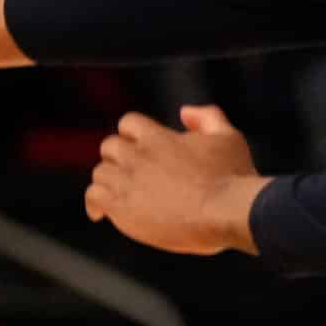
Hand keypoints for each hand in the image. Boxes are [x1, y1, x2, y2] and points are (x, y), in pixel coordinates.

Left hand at [85, 106, 266, 255]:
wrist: (227, 213)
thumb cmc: (232, 177)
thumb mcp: (227, 137)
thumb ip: (206, 117)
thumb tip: (185, 112)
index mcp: (157, 137)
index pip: (128, 123)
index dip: (133, 135)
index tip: (138, 148)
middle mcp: (137, 155)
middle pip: (109, 147)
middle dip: (118, 158)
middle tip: (130, 174)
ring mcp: (127, 181)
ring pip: (100, 172)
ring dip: (109, 181)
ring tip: (121, 194)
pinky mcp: (121, 207)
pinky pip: (93, 197)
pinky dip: (93, 203)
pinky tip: (99, 214)